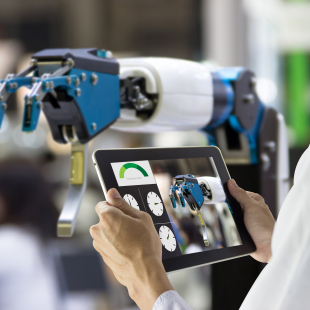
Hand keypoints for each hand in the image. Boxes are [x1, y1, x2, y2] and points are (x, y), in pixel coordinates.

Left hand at [90, 188, 172, 309]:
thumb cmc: (145, 245)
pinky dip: (115, 244)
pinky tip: (129, 249)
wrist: (144, 273)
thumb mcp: (141, 217)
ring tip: (132, 239)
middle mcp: (98, 230)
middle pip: (104, 218)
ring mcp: (99, 245)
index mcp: (107, 217)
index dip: (114, 205)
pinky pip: (108, 244)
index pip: (103, 203)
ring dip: (115, 233)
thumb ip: (123, 204)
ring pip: (106, 232)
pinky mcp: (102, 256)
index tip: (123, 210)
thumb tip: (112, 193)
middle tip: (132, 226)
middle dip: (116, 219)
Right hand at [228, 179, 274, 262]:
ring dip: (230, 218)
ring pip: (232, 215)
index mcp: (254, 200)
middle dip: (229, 207)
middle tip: (228, 209)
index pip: (238, 192)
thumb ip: (241, 194)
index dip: (230, 192)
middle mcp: (251, 209)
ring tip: (232, 222)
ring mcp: (247, 219)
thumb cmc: (265, 227)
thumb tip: (231, 183)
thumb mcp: (251, 207)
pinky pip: (233, 225)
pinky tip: (232, 229)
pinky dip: (231, 227)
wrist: (268, 248)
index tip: (222, 193)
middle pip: (234, 203)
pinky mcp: (244, 229)